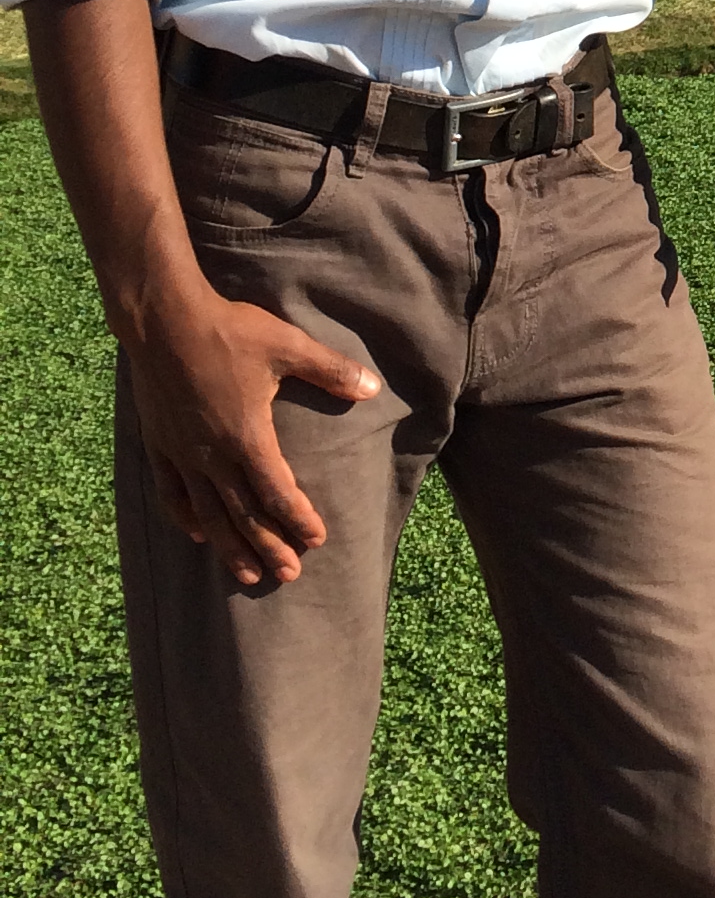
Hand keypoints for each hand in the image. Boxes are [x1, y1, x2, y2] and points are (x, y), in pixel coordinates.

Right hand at [128, 282, 381, 588]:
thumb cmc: (229, 331)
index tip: (316, 540)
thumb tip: (373, 387)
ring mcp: (182, 453)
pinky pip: (172, 492)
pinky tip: (198, 535)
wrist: (164, 321)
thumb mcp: (288, 346)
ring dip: (230, 547)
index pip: (277, 492)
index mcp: (247, 437)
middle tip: (289, 575)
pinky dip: (186, 518)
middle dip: (269, 547)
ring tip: (247, 576)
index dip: (298, 519)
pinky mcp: (159, 445)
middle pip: (244, 515)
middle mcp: (213, 455)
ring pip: (208, 514)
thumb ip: (330, 370)